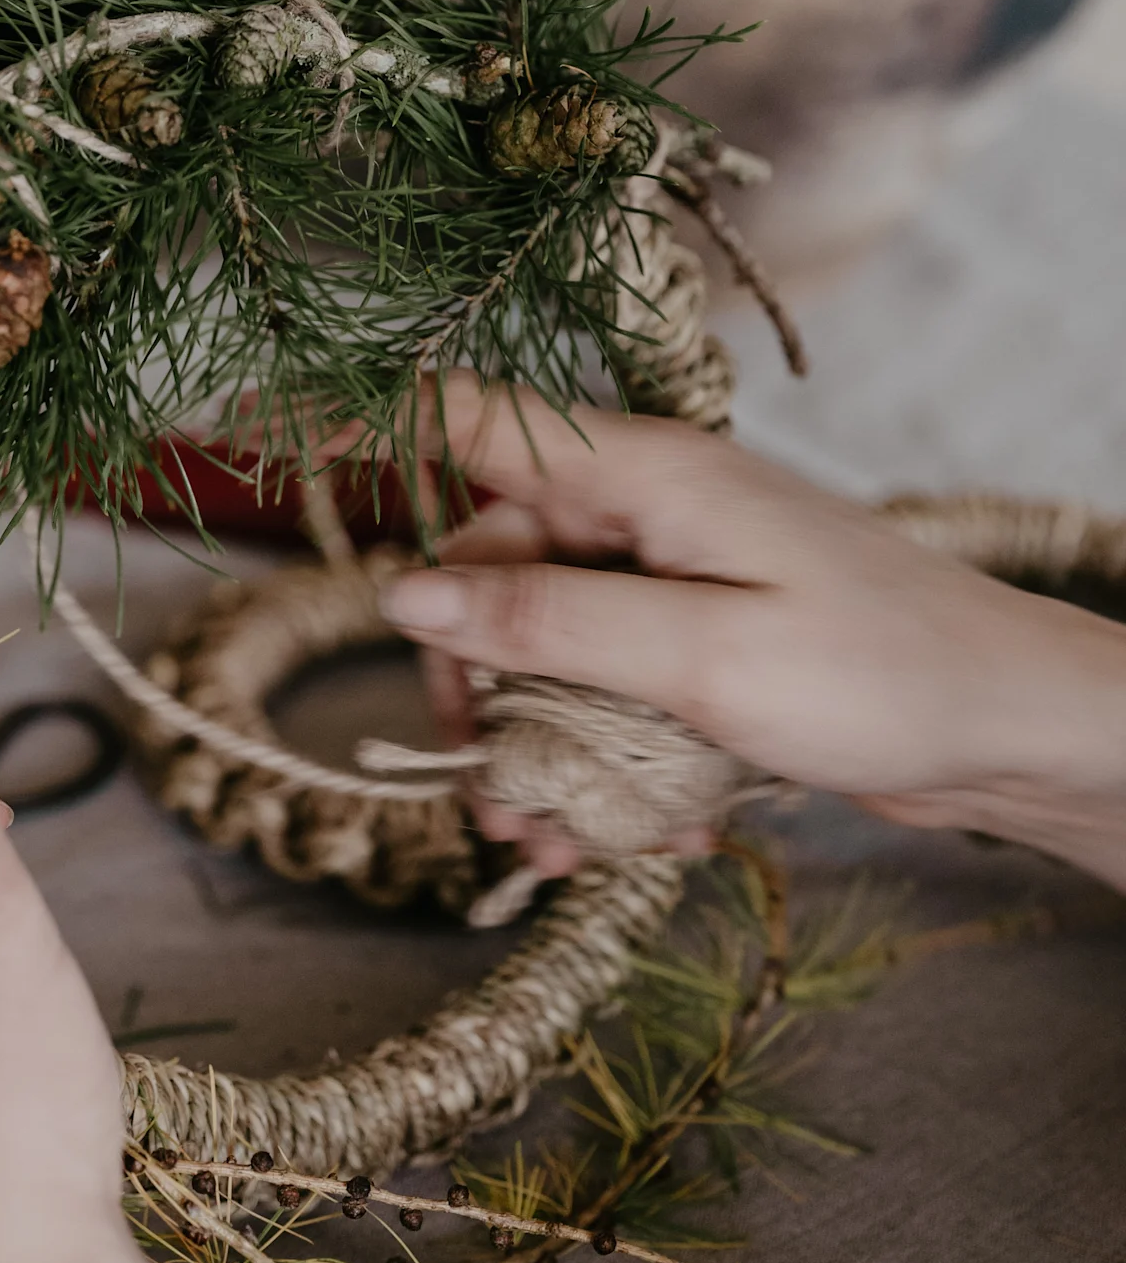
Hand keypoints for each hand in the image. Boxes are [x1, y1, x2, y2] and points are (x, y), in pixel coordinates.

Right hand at [385, 392, 1125, 891]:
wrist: (1016, 733)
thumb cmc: (884, 673)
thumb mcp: (702, 656)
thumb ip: (548, 618)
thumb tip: (407, 587)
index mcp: (645, 475)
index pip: (468, 417)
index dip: (358, 419)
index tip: (245, 427)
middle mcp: (649, 513)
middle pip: (490, 565)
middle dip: (474, 679)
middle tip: (492, 780)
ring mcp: (676, 579)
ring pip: (542, 647)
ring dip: (536, 748)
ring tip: (558, 845)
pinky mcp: (700, 646)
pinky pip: (603, 695)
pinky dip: (599, 767)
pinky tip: (633, 837)